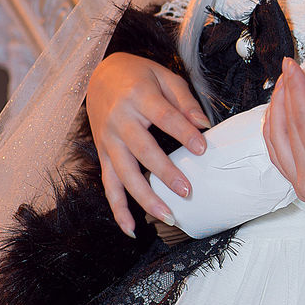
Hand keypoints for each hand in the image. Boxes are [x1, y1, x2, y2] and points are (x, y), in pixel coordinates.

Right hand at [85, 52, 207, 234]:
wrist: (100, 75)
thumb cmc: (138, 76)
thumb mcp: (164, 76)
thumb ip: (185, 100)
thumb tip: (204, 124)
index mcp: (138, 97)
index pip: (163, 117)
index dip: (183, 133)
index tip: (203, 148)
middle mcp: (119, 120)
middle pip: (142, 151)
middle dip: (165, 173)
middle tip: (187, 191)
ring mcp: (108, 140)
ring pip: (124, 174)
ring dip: (145, 198)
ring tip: (168, 216)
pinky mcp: (102, 154)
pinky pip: (109, 185)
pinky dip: (118, 209)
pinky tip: (132, 229)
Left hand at [262, 57, 304, 250]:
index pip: (303, 122)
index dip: (297, 90)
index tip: (294, 65)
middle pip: (284, 128)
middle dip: (283, 93)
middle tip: (287, 67)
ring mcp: (303, 186)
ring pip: (276, 142)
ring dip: (275, 111)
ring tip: (282, 87)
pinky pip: (279, 156)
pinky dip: (274, 133)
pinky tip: (280, 122)